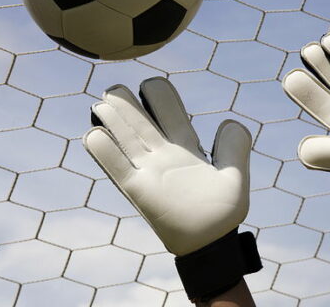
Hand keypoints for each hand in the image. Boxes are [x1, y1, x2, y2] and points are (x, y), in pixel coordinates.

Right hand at [83, 77, 251, 255]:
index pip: (169, 111)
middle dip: (127, 103)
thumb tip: (228, 122)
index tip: (152, 86)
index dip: (160, 95)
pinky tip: (94, 135)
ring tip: (101, 104)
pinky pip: (118, 167)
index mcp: (186, 147)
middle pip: (141, 120)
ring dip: (114, 120)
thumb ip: (236, 147)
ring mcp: (149, 171)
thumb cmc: (223, 213)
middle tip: (114, 89)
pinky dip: (105, 152)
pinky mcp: (138, 191)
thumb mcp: (236, 176)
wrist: (210, 244)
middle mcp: (164, 155)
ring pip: (127, 138)